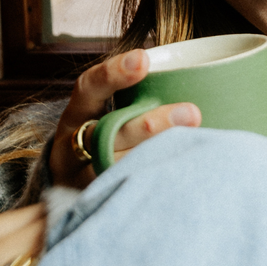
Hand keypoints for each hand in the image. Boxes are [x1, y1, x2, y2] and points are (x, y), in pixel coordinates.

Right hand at [46, 48, 200, 189]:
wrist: (67, 190)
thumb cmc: (99, 144)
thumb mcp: (102, 118)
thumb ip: (135, 100)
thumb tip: (198, 75)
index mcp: (75, 118)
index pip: (88, 89)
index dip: (113, 74)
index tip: (143, 59)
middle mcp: (71, 150)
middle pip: (108, 136)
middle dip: (150, 126)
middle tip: (191, 112)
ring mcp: (81, 182)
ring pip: (117, 169)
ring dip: (156, 159)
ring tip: (193, 150)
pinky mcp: (96, 206)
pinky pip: (126, 196)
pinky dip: (153, 186)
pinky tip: (182, 180)